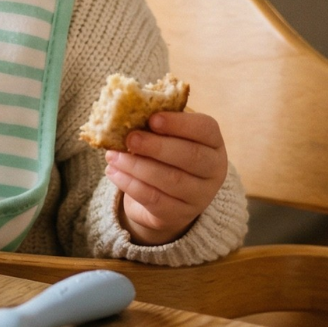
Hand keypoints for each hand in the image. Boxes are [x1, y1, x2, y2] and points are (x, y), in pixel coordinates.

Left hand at [103, 110, 228, 246]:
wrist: (166, 197)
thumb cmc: (166, 154)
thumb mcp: (166, 135)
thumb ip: (155, 121)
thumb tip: (127, 111)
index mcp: (213, 143)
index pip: (205, 129)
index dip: (180, 123)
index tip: (153, 118)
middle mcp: (214, 170)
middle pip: (191, 156)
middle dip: (157, 146)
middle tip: (130, 138)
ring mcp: (200, 196)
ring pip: (171, 180)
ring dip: (138, 166)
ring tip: (113, 156)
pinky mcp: (179, 215)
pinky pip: (155, 200)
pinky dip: (131, 185)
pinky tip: (113, 172)